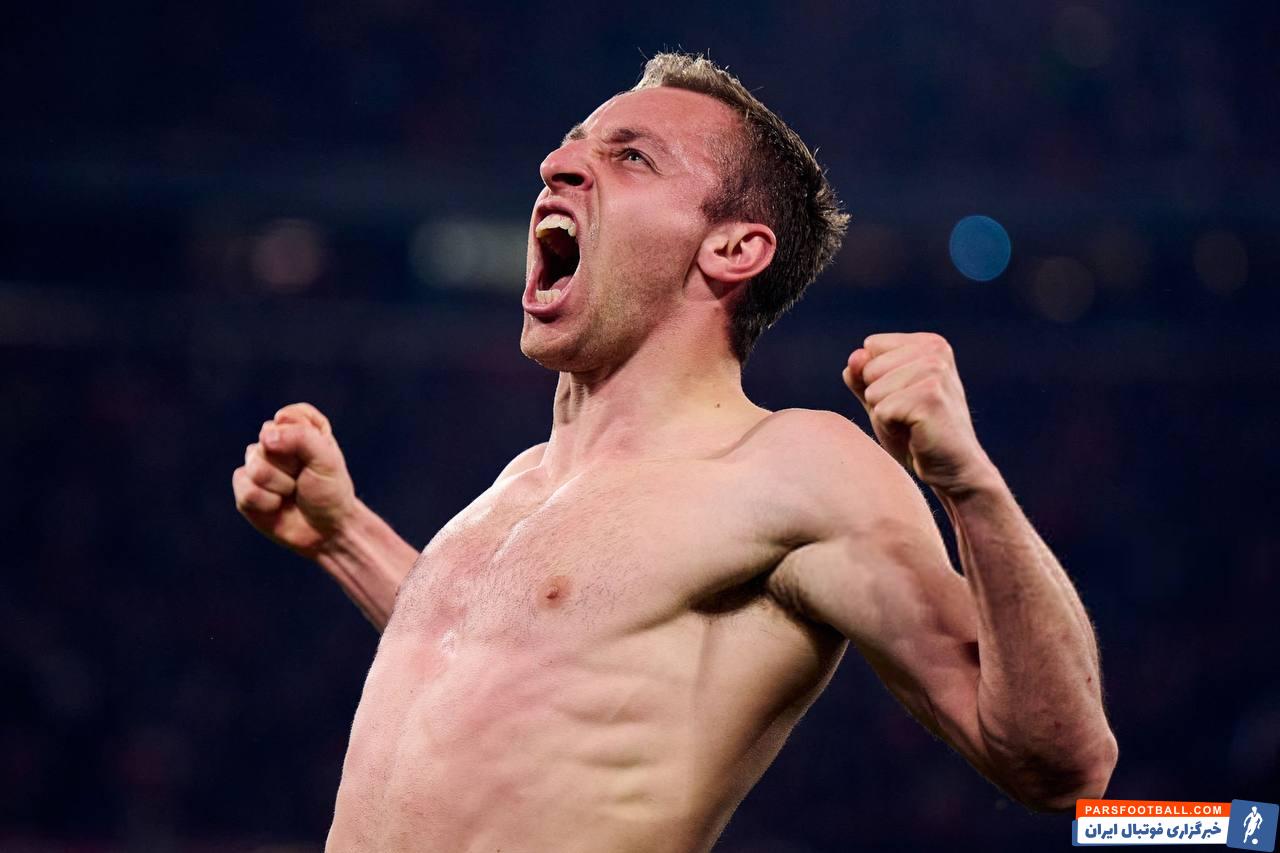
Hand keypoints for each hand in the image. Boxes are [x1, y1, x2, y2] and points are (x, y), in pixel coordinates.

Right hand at [232, 402, 357, 557]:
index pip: (287, 417)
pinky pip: (245, 488)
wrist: (326, 530)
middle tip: (304, 478)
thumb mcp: (326, 460)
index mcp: (299, 428)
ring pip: (255, 465)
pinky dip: (266, 502)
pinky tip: (277, 506)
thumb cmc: (330, 491)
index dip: (301, 438)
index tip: (317, 455)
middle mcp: (275, 442)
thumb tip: (266, 437)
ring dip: (280, 485)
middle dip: (290, 465)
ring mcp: (257, 465)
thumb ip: (301, 438)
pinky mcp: (244, 489)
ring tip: (292, 492)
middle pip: (266, 441)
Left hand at [842, 332, 994, 495]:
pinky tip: (915, 434)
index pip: (870, 347)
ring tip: (912, 424)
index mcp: (928, 343)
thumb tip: (854, 358)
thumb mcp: (882, 399)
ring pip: (873, 390)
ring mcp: (935, 372)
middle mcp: (936, 351)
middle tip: (909, 415)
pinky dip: (890, 429)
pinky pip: (881, 411)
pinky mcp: (930, 397)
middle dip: (879, 398)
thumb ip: (862, 375)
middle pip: (869, 368)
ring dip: (885, 415)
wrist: (952, 469)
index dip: (876, 379)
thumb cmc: (915, 434)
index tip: (904, 397)